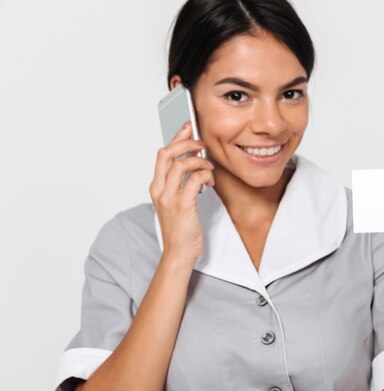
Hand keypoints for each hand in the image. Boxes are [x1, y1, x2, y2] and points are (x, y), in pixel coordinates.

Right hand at [149, 121, 213, 259]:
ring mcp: (169, 198)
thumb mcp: (175, 202)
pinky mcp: (182, 206)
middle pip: (167, 154)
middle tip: (201, 144)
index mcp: (156, 187)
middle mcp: (159, 190)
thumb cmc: (180, 228)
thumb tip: (192, 164)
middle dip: (186, 144)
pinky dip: (205, 176)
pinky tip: (210, 182)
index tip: (188, 128)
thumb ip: (179, 184)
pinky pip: (194, 181)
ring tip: (209, 169)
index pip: (162, 155)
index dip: (176, 138)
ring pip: (181, 165)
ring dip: (199, 162)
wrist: (179, 252)